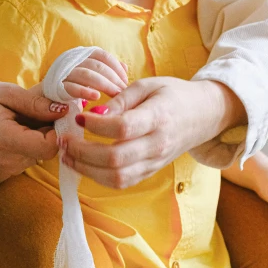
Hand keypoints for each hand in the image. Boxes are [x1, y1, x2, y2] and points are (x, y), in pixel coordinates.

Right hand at [0, 79, 66, 179]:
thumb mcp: (3, 92)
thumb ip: (34, 102)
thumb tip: (63, 109)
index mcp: (5, 139)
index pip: (48, 146)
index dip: (59, 128)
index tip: (56, 109)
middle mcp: (8, 159)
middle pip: (48, 149)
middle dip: (52, 128)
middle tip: (42, 106)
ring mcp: (8, 167)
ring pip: (42, 152)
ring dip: (43, 133)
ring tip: (26, 114)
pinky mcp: (9, 167)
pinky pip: (32, 153)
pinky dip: (34, 138)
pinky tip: (21, 124)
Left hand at [60, 77, 240, 187]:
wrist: (203, 115)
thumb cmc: (173, 94)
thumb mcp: (148, 85)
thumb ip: (120, 99)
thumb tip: (93, 114)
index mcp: (158, 118)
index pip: (122, 128)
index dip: (95, 126)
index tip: (78, 116)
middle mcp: (157, 145)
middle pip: (115, 159)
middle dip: (83, 152)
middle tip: (64, 139)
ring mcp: (154, 162)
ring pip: (116, 178)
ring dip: (86, 170)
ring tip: (67, 155)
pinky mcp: (150, 172)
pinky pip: (122, 183)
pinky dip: (98, 177)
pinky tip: (83, 164)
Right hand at [63, 48, 128, 100]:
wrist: (47, 96)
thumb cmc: (74, 84)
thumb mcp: (91, 74)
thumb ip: (106, 70)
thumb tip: (125, 67)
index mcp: (82, 55)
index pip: (102, 55)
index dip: (116, 66)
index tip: (125, 80)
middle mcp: (72, 60)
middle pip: (96, 65)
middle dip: (113, 78)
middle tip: (123, 91)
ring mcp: (64, 73)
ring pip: (86, 75)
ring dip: (104, 85)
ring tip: (115, 95)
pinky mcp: (57, 87)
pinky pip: (72, 88)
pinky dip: (85, 91)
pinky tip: (96, 97)